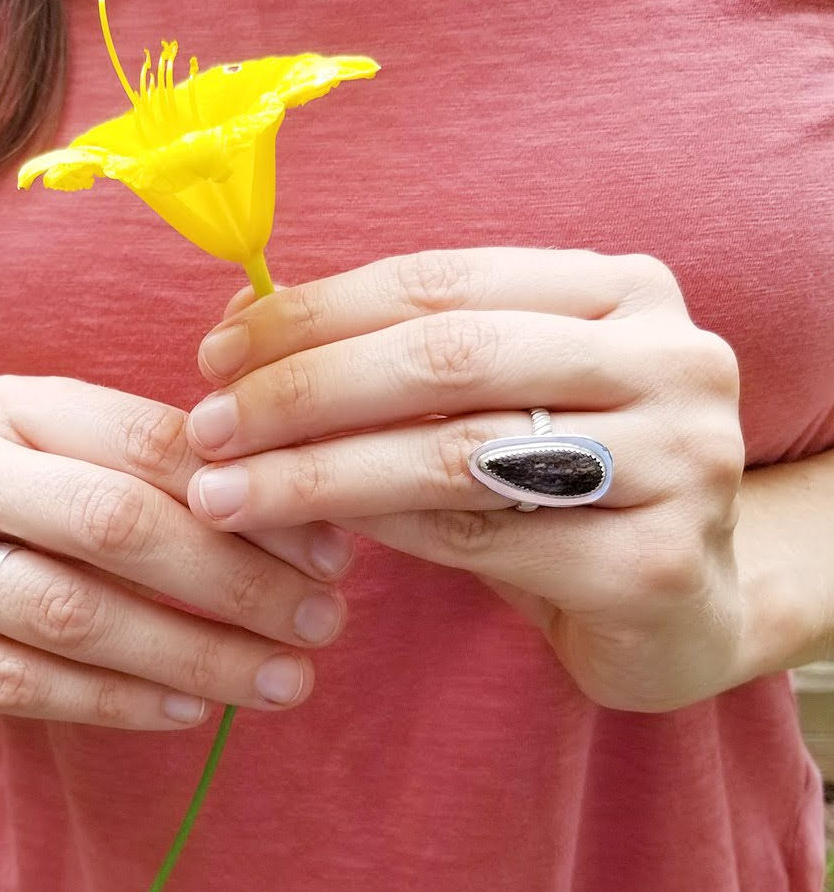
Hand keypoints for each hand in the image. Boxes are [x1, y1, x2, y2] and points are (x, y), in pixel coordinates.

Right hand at [0, 375, 354, 727]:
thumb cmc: (30, 522)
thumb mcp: (92, 477)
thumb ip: (186, 486)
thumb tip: (332, 526)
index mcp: (12, 405)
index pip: (149, 445)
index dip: (251, 505)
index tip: (335, 558)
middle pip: (110, 523)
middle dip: (234, 582)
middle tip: (322, 625)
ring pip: (66, 611)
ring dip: (191, 653)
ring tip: (281, 680)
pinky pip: (16, 681)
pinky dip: (116, 700)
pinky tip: (192, 710)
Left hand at [184, 248, 746, 712]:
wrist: (685, 612)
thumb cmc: (569, 497)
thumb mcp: (500, 406)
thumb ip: (402, 359)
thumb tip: (240, 317)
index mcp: (626, 292)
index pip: (441, 279)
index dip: (316, 313)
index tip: (215, 353)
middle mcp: (672, 359)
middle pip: (447, 356)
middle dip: (304, 390)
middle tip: (206, 430)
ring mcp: (680, 460)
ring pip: (456, 452)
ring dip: (318, 473)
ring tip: (226, 495)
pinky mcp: (655, 563)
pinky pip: (483, 541)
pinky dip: (383, 535)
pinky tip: (314, 541)